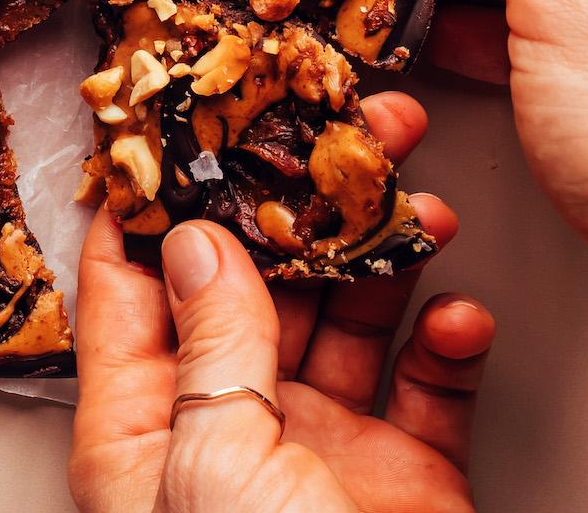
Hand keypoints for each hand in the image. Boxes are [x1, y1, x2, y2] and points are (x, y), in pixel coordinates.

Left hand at [70, 94, 492, 512]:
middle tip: (343, 121)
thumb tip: (199, 240)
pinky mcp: (404, 485)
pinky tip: (457, 309)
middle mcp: (225, 436)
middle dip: (301, 198)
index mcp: (142, 437)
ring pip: (347, 316)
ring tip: (416, 192)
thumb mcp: (215, 467)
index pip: (130, 291)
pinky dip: (447, 340)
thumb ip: (212, 346)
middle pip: (255, 283)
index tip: (184, 110)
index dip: (156, 196)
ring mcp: (318, 457)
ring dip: (384, 249)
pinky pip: (426, 387)